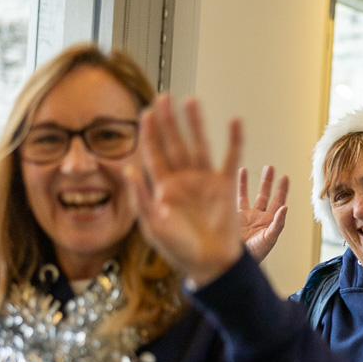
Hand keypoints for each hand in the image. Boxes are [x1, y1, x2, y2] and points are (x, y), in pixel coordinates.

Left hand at [126, 95, 244, 286]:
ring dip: (196, 123)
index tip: (145, 112)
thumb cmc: (180, 250)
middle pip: (174, 143)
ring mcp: (205, 181)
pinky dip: (234, 140)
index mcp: (163, 188)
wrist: (210, 264)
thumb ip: (140, 197)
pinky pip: (231, 158)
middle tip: (164, 97)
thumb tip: (128, 168)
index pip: (153, 153)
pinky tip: (234, 122)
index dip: (149, 133)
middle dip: (169, 120)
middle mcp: (183, 180)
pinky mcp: (226, 186)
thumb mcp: (152, 225)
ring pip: (199, 144)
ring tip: (192, 101)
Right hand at [237, 165, 288, 263]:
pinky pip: (236, 198)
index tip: (285, 177)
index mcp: (270, 222)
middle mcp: (259, 217)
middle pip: (266, 195)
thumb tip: (285, 207)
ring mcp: (246, 216)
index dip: (282, 190)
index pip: (278, 202)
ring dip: (254, 182)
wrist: (235, 261)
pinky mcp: (234, 216)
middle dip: (269, 182)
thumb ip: (277, 224)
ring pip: (252, 195)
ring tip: (256, 170)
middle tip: (270, 168)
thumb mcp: (269, 239)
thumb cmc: (256, 255)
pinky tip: (238, 173)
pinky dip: (238, 186)